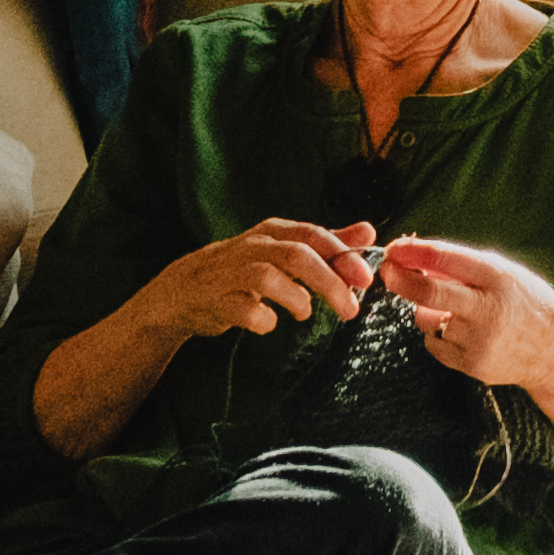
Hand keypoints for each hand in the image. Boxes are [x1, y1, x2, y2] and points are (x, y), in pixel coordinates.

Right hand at [150, 218, 376, 341]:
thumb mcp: (285, 250)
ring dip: (296, 298)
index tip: (366, 279)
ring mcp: (232, 272)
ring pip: (268, 276)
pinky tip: (269, 323)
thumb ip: (327, 244)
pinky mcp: (216, 299)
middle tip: (350, 309)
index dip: (342, 255)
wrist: (184, 290)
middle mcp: (253, 246)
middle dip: (328, 282)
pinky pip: (243, 309)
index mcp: (274, 231)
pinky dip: (263, 319)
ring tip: (304, 313)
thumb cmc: (243, 269)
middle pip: (297, 256)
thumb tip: (369, 233)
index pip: (313, 235)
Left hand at [378, 237, 553, 391]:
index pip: (447, 260)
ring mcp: (480, 341)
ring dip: (427, 310)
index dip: (414, 253)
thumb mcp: (503, 272)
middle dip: (401, 279)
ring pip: (428, 320)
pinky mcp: (472, 365)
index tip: (393, 248)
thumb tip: (412, 256)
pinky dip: (438, 334)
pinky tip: (462, 332)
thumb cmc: (524, 302)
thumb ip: (462, 266)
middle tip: (386, 270)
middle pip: (430, 294)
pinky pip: (434, 344)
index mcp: (497, 278)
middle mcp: (488, 310)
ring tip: (454, 310)